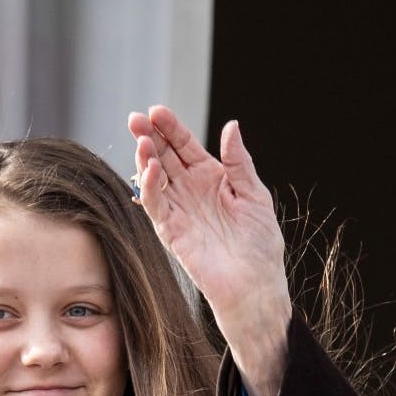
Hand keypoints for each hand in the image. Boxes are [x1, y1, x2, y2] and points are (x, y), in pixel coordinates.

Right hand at [128, 106, 288, 395]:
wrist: (256, 284)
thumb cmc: (260, 243)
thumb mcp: (254, 194)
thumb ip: (238, 162)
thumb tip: (231, 126)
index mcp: (212, 178)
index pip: (186, 146)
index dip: (171, 128)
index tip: (157, 111)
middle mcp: (191, 191)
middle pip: (164, 157)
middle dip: (149, 137)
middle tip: (135, 118)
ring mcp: (179, 210)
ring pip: (155, 179)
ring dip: (145, 159)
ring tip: (141, 141)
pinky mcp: (171, 232)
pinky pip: (156, 205)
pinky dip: (150, 187)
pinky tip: (151, 169)